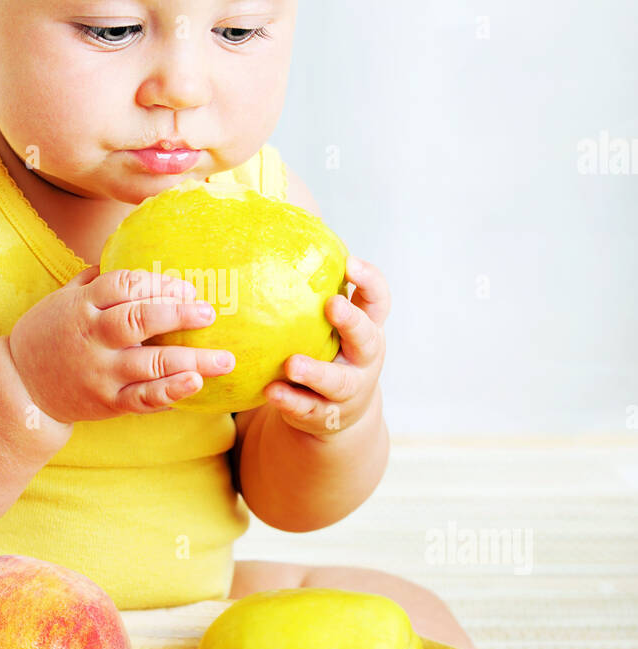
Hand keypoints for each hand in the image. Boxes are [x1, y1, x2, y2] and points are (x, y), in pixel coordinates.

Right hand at [7, 265, 235, 425]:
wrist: (20, 384)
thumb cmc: (50, 333)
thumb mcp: (64, 298)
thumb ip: (98, 279)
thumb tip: (135, 247)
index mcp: (82, 305)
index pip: (123, 286)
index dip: (158, 285)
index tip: (188, 288)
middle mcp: (91, 338)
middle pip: (137, 321)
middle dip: (177, 315)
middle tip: (210, 314)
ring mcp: (99, 372)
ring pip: (149, 364)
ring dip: (190, 361)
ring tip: (224, 359)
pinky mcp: (107, 402)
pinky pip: (142, 399)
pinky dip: (169, 392)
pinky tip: (194, 384)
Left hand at [263, 255, 388, 440]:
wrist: (337, 413)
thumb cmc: (328, 350)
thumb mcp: (332, 324)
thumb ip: (315, 291)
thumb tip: (278, 232)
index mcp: (367, 328)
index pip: (378, 300)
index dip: (369, 281)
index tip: (350, 263)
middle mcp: (363, 358)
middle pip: (367, 339)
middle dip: (351, 322)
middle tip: (332, 305)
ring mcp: (347, 390)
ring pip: (337, 382)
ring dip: (316, 372)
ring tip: (292, 364)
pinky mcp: (323, 415)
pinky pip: (307, 409)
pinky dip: (290, 401)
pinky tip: (271, 391)